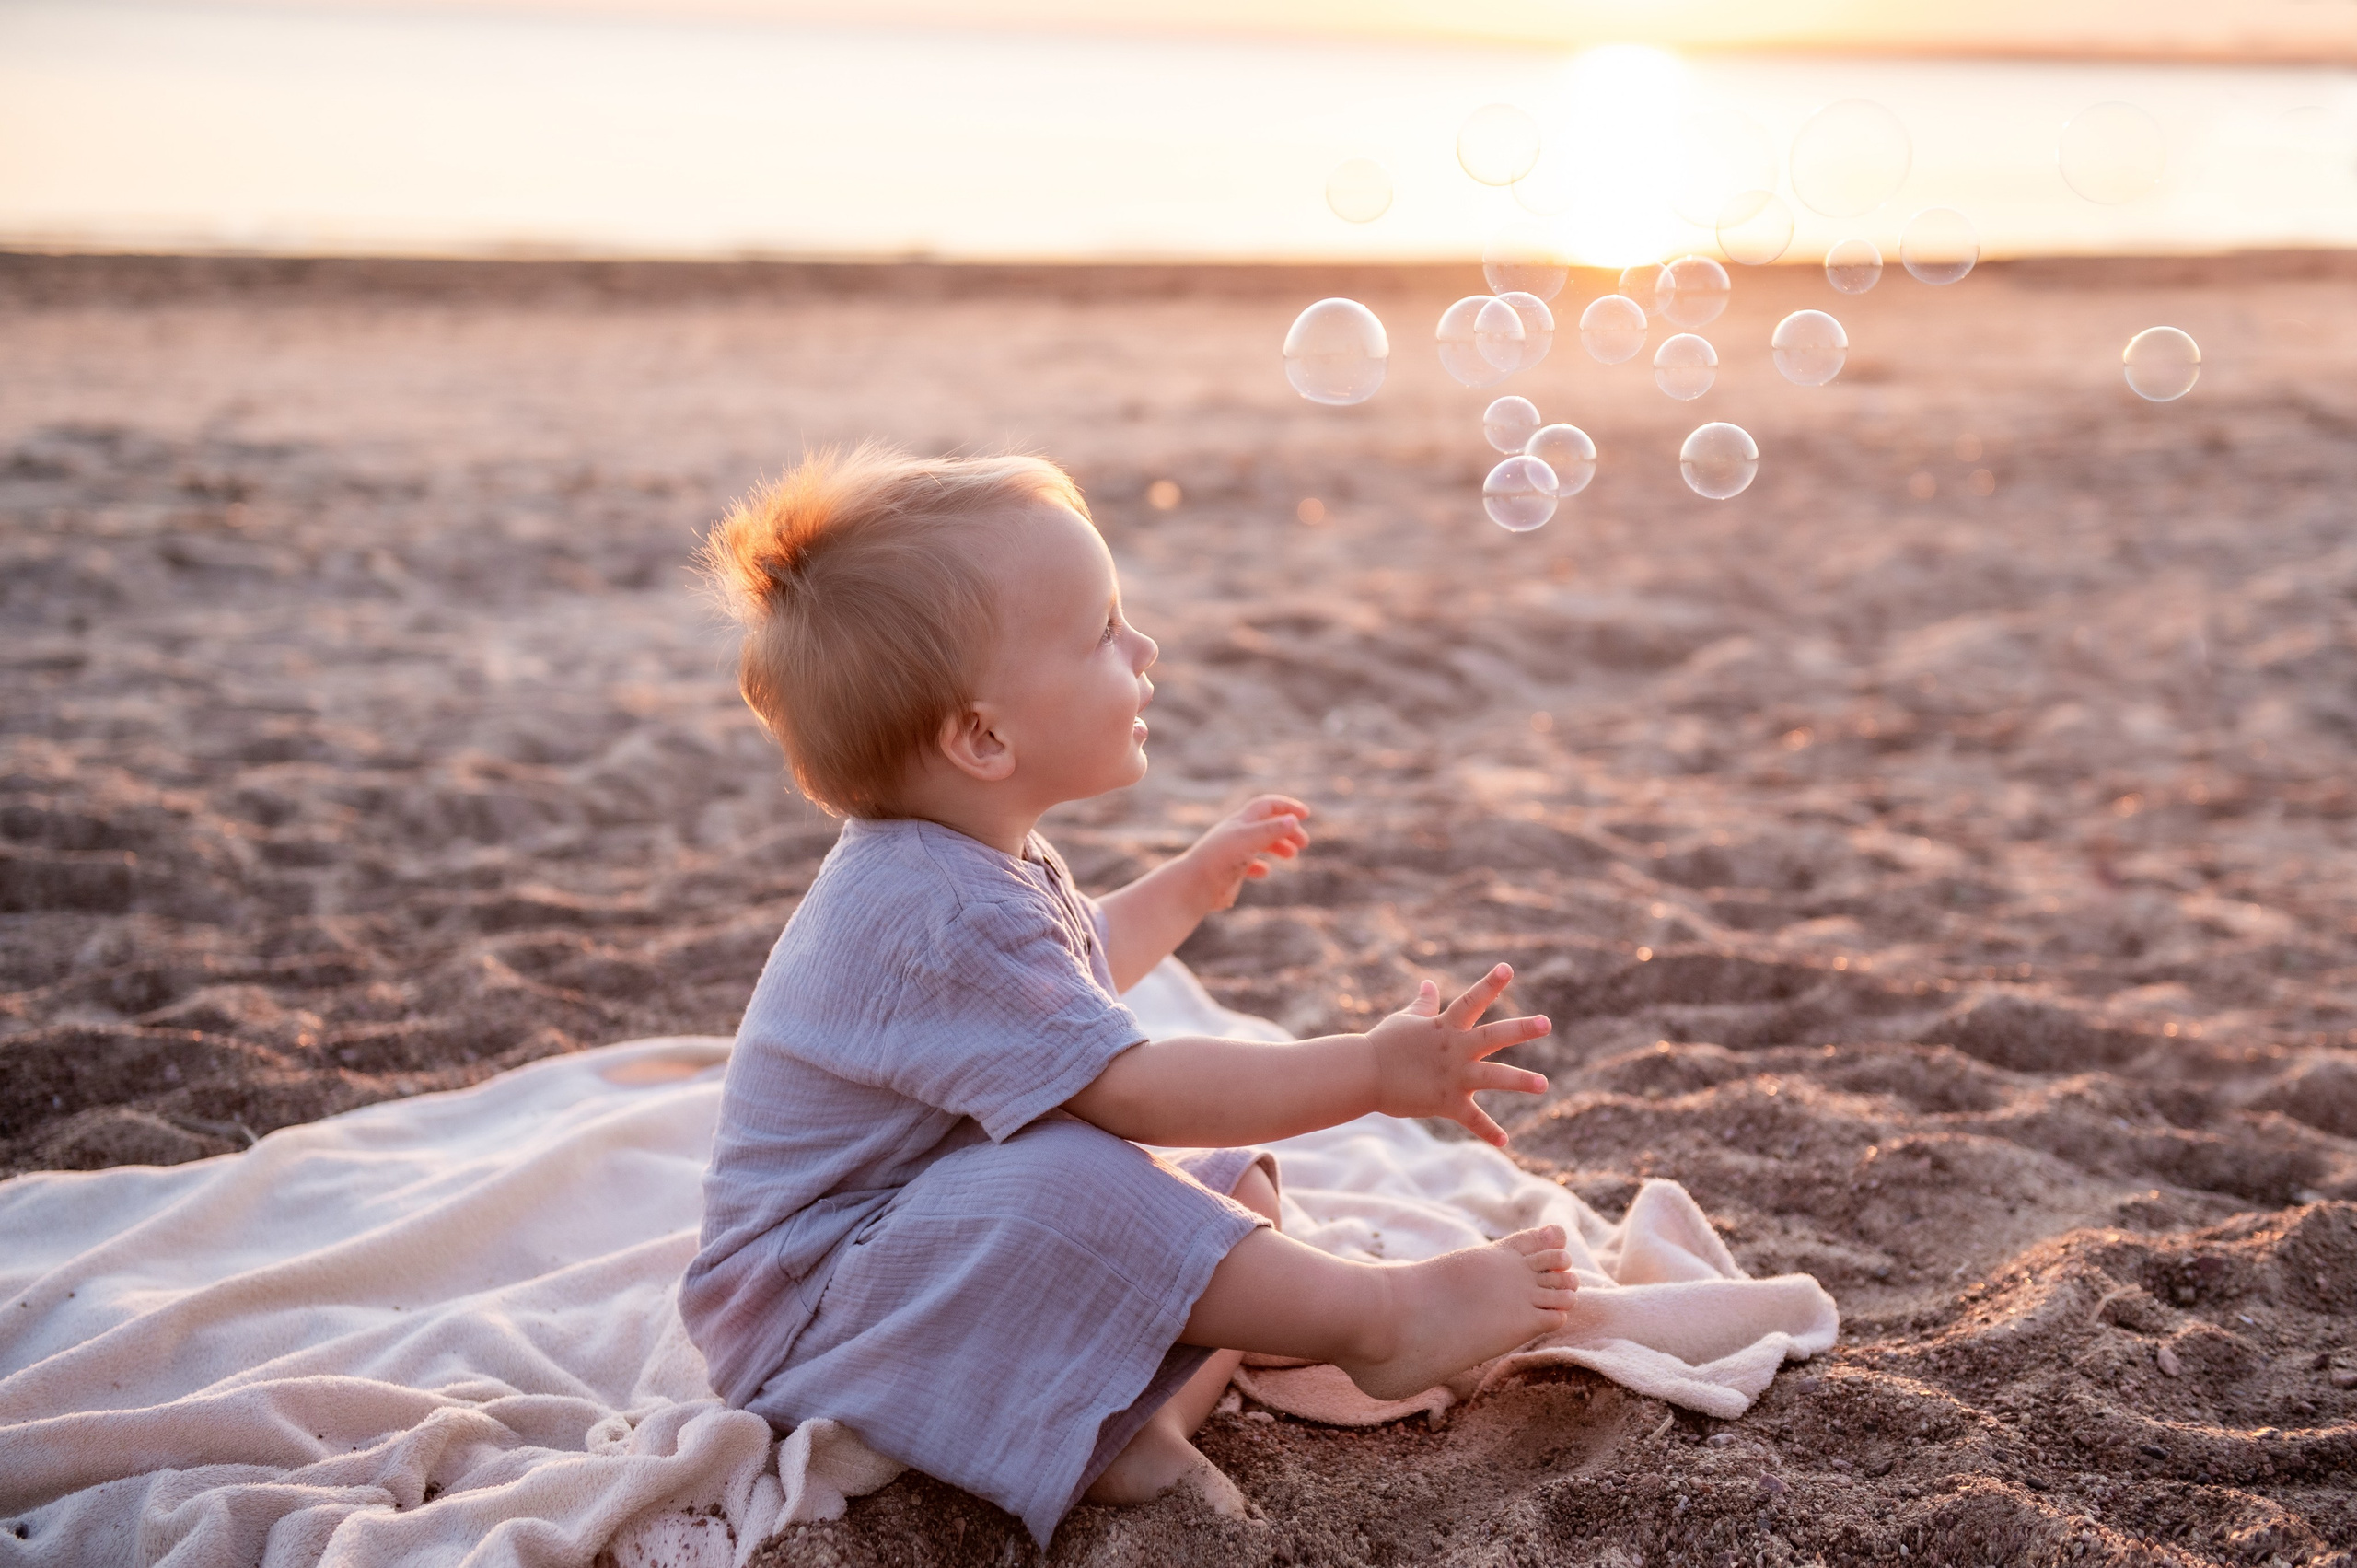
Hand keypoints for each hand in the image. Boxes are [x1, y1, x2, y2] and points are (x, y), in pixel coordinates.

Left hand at [1180, 794, 1310, 912]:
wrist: (1194, 886)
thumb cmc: (1219, 859)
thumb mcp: (1248, 840)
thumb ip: (1271, 830)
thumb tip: (1294, 819)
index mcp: (1240, 822)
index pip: (1267, 806)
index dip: (1286, 806)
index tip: (1305, 815)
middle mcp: (1236, 835)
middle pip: (1266, 825)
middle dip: (1287, 830)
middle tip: (1303, 843)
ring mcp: (1233, 854)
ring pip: (1260, 844)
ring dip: (1278, 846)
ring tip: (1291, 855)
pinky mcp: (1230, 872)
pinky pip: (1249, 866)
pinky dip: (1260, 867)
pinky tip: (1265, 872)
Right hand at [1366, 964, 1550, 1146]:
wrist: (1362, 1075)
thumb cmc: (1382, 1045)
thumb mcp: (1405, 1020)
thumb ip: (1423, 1005)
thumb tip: (1429, 984)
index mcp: (1445, 1027)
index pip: (1471, 1000)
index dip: (1489, 984)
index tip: (1507, 968)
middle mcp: (1454, 1049)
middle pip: (1493, 1035)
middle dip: (1521, 1029)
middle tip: (1546, 1023)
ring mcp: (1452, 1076)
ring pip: (1492, 1076)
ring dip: (1519, 1080)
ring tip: (1543, 1085)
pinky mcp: (1446, 1102)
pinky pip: (1472, 1119)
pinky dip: (1488, 1131)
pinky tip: (1505, 1141)